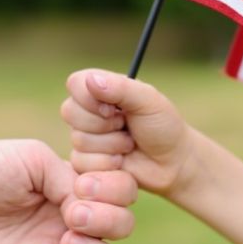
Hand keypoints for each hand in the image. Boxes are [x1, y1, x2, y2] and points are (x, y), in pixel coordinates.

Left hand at [0, 96, 137, 243]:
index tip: (86, 186)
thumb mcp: (34, 159)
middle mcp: (69, 215)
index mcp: (73, 183)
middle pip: (121, 225)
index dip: (114, 190)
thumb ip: (69, 180)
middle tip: (74, 216)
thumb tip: (89, 209)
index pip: (120, 190)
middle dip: (109, 221)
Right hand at [61, 69, 198, 196]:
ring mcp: (85, 136)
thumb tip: (91, 80)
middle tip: (126, 126)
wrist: (172, 163)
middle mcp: (89, 110)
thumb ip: (121, 87)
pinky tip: (122, 160)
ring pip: (78, 140)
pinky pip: (82, 162)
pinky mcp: (85, 161)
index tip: (114, 108)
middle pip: (70, 112)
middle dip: (104, 125)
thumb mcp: (148, 101)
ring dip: (110, 145)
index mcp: (101, 88)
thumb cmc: (163, 126)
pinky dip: (107, 163)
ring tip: (129, 144)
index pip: (75, 84)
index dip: (90, 98)